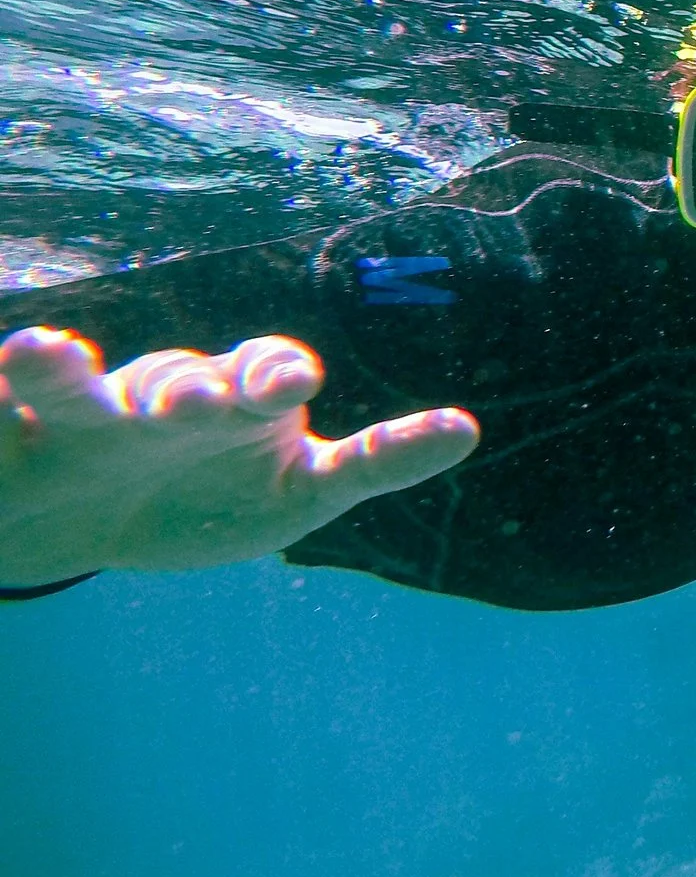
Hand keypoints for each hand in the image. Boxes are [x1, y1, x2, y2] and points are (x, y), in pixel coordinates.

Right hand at [0, 326, 478, 586]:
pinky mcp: (8, 444)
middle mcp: (161, 397)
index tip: (291, 384)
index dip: (276, 374)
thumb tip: (468, 427)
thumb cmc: (215, 499)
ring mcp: (82, 419)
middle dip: (185, 392)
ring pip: (70, 386)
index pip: (265, 372)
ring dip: (56, 367)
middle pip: (176, 382)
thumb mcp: (301, 494)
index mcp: (238, 401)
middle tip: (185, 407)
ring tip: (41, 350)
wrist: (95, 526)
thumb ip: (377, 460)